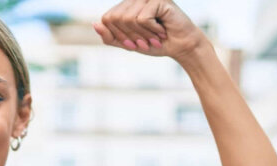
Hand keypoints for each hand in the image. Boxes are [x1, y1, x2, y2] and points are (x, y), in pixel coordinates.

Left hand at [93, 0, 207, 62]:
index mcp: (125, 7)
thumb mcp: (128, 44)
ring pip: (128, 19)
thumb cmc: (156, 44)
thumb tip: (95, 24)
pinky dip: (151, 30)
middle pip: (115, 19)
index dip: (117, 35)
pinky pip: (142, 18)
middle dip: (129, 36)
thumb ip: (110, 37)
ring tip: (154, 38)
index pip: (106, 18)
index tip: (132, 44)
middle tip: (144, 43)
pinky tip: (161, 31)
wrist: (181, 46)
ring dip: (142, 35)